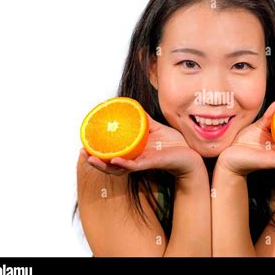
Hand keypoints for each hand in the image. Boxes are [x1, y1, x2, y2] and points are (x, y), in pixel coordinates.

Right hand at [83, 113, 202, 178]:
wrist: (191, 154)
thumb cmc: (175, 144)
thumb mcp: (156, 128)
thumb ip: (143, 120)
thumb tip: (130, 107)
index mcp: (135, 154)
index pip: (111, 156)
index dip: (97, 153)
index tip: (84, 147)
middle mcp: (136, 161)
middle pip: (110, 165)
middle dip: (94, 161)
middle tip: (83, 153)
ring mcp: (143, 163)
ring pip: (119, 168)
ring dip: (104, 164)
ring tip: (91, 159)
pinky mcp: (152, 163)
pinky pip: (136, 165)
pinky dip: (124, 163)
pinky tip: (114, 160)